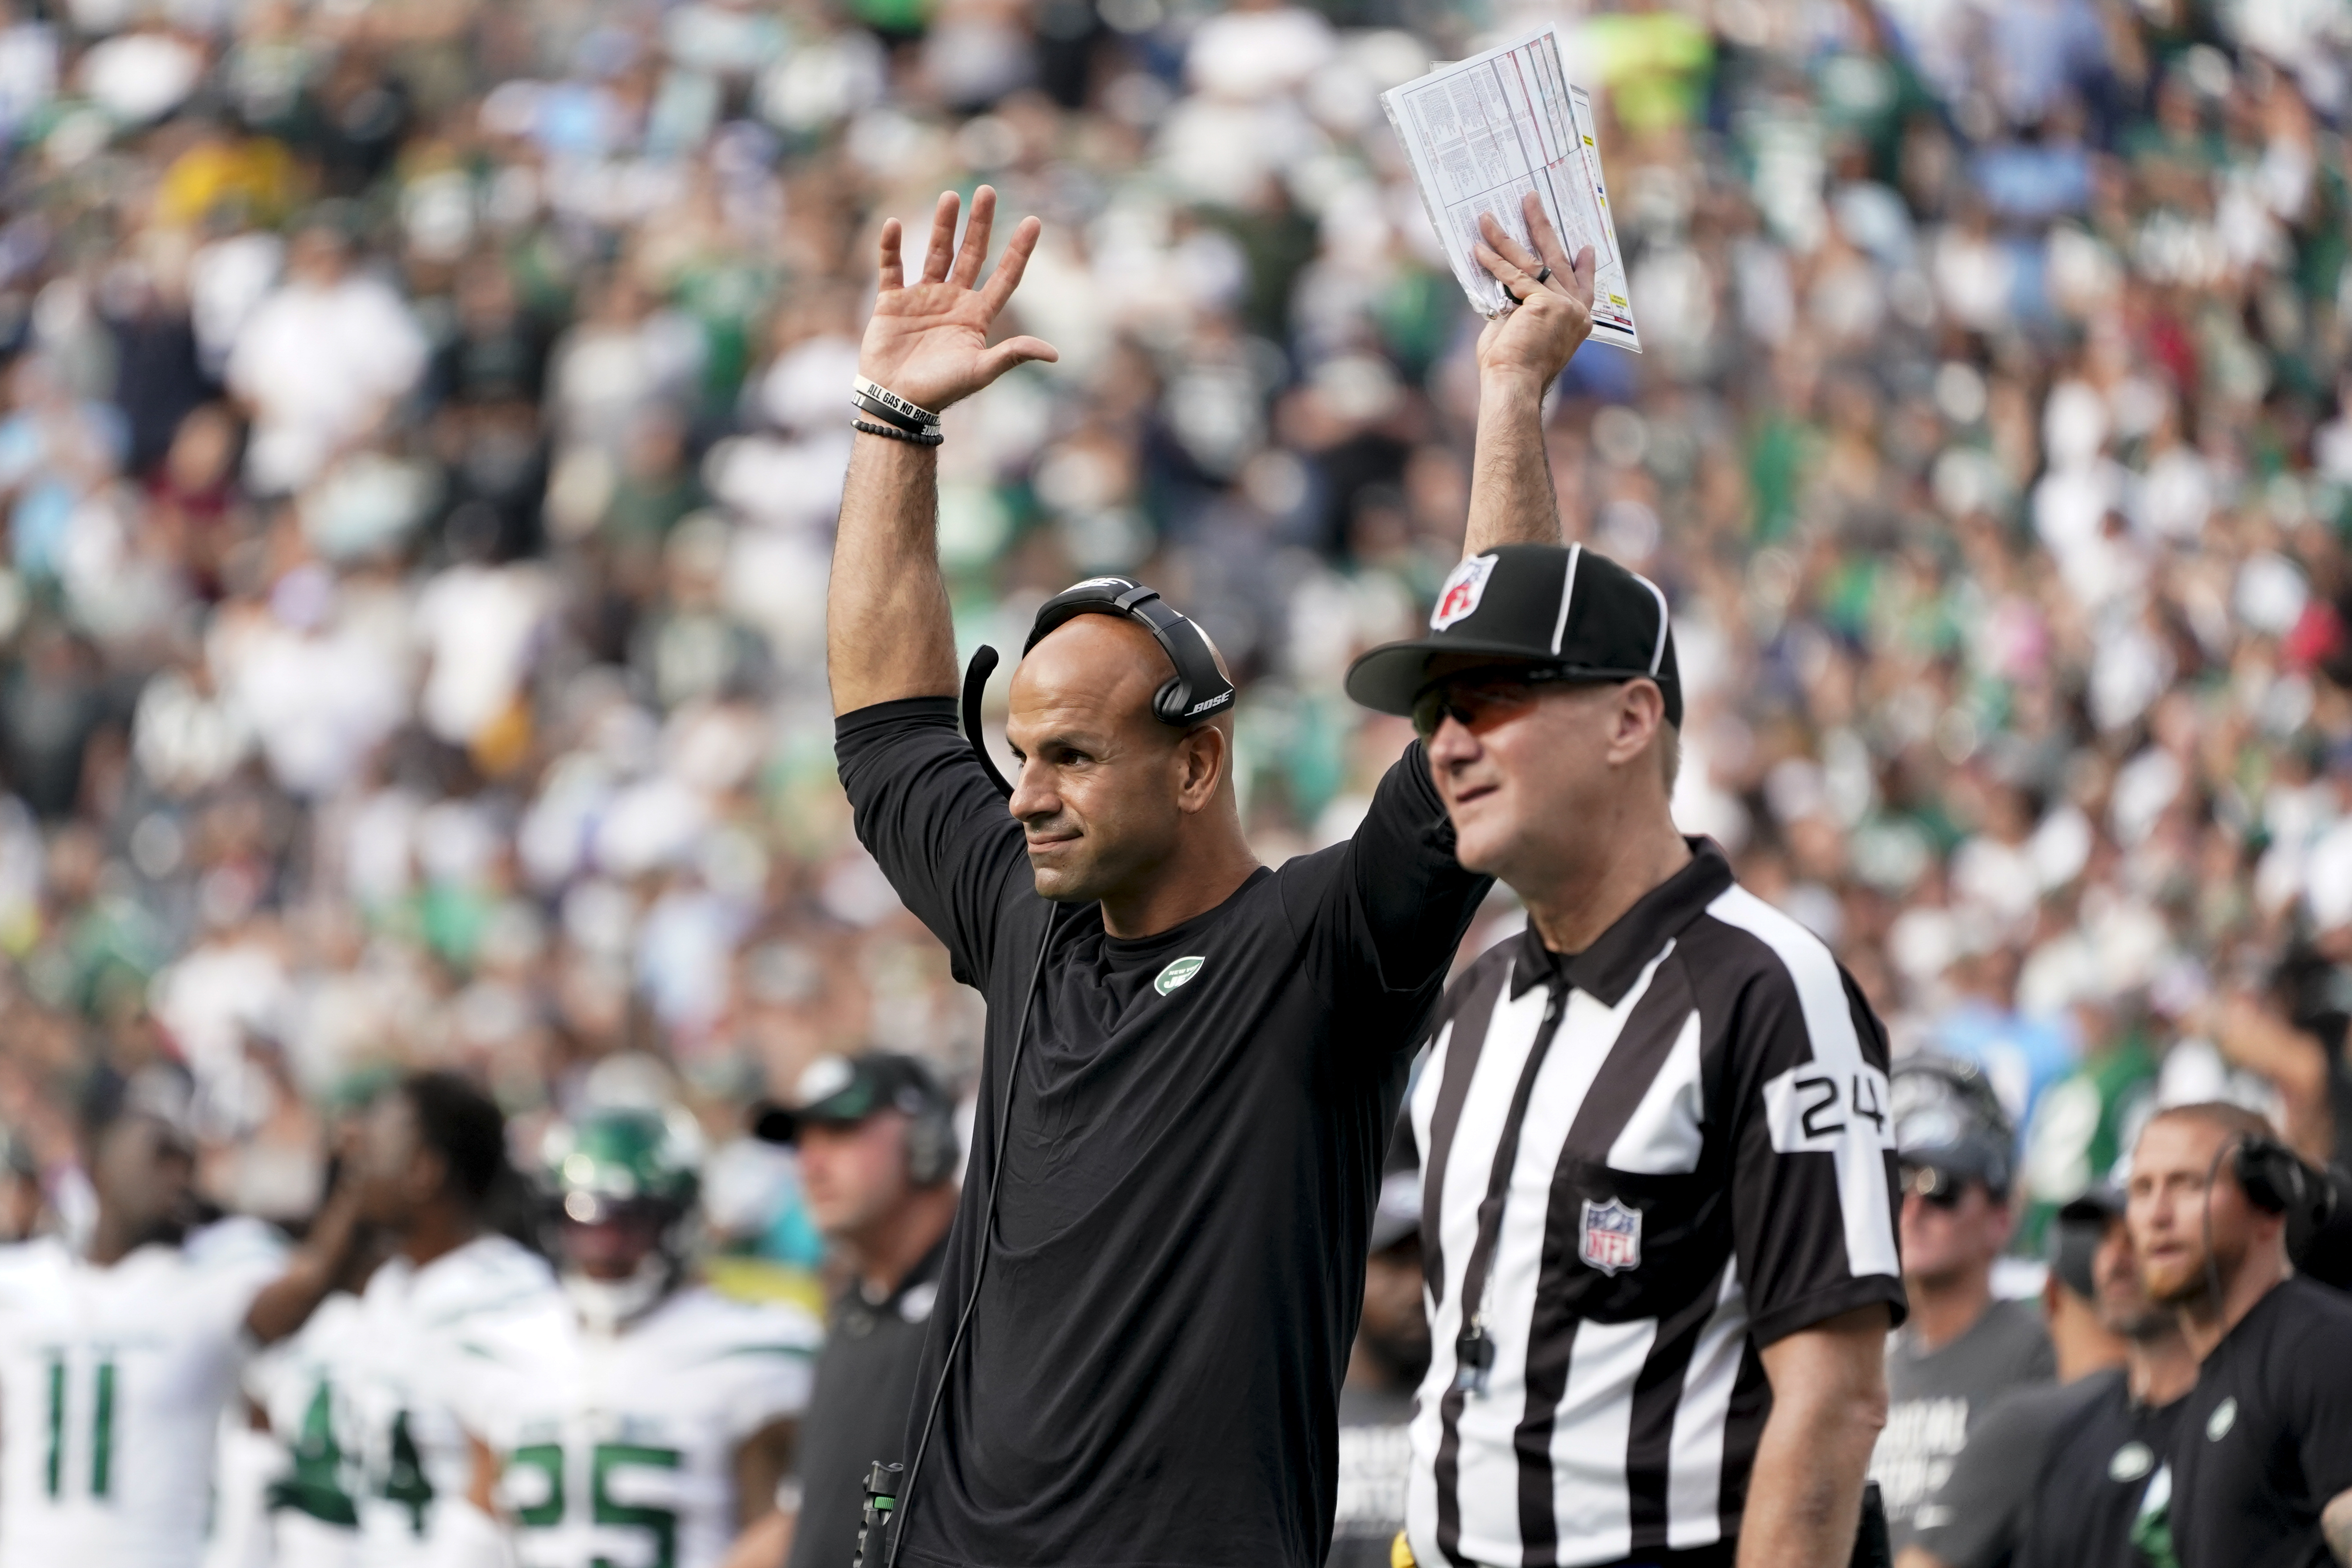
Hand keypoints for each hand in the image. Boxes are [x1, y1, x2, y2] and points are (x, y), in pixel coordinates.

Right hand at [860, 185, 1058, 413]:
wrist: (897, 403)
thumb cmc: (941, 390)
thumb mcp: (980, 372)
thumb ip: (1013, 356)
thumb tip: (1054, 354)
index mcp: (977, 316)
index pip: (1004, 276)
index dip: (1019, 251)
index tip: (1034, 222)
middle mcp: (953, 301)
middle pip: (971, 254)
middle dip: (980, 224)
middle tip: (988, 191)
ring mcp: (922, 298)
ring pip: (936, 253)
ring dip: (943, 226)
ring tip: (950, 196)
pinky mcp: (891, 302)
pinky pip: (892, 268)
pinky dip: (891, 247)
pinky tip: (895, 225)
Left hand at [1472, 191, 1595, 391]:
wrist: (1514, 385)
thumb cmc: (1513, 366)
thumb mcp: (1523, 328)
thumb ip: (1522, 304)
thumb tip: (1507, 282)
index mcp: (1578, 321)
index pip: (1583, 286)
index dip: (1583, 265)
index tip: (1585, 247)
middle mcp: (1577, 311)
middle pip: (1558, 259)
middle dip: (1541, 227)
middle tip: (1531, 199)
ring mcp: (1564, 305)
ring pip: (1533, 262)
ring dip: (1507, 237)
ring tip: (1488, 217)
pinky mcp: (1544, 303)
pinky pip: (1514, 276)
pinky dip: (1493, 261)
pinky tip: (1477, 247)